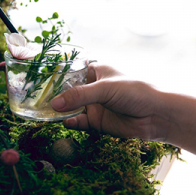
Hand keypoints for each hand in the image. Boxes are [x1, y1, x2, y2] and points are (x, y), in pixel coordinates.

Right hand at [51, 64, 167, 141]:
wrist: (156, 115)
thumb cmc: (134, 91)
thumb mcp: (105, 88)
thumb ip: (80, 95)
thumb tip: (54, 103)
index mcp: (95, 71)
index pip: (71, 71)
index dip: (56, 75)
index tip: (40, 80)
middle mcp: (92, 88)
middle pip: (68, 91)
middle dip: (55, 95)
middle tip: (39, 99)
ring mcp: (94, 105)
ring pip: (71, 108)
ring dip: (61, 110)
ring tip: (49, 112)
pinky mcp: (97, 121)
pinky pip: (80, 122)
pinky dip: (72, 122)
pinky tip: (67, 122)